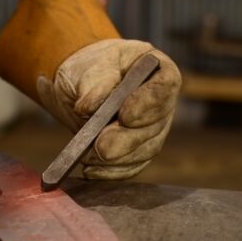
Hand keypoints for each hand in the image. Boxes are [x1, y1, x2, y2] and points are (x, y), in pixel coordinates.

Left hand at [37, 39, 181, 178]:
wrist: (77, 89)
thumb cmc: (87, 70)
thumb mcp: (87, 68)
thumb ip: (93, 85)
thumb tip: (89, 108)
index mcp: (157, 70)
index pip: (164, 87)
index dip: (147, 103)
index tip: (125, 116)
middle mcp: (162, 102)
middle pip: (156, 125)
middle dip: (127, 139)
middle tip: (102, 146)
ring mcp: (154, 128)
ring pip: (145, 150)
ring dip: (118, 159)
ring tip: (89, 158)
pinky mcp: (140, 150)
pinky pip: (132, 166)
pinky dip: (112, 171)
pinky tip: (92, 170)